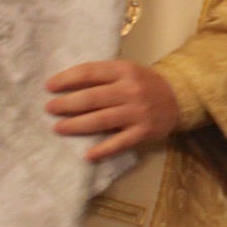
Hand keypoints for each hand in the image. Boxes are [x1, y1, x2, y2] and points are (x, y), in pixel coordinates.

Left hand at [46, 60, 179, 161]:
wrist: (177, 97)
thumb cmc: (144, 83)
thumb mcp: (126, 71)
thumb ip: (102, 77)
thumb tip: (67, 87)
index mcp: (124, 70)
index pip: (90, 72)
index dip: (67, 79)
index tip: (49, 87)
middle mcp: (130, 90)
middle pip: (92, 98)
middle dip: (66, 104)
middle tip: (49, 109)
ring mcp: (137, 112)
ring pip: (101, 120)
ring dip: (76, 125)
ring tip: (58, 128)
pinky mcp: (143, 132)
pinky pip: (119, 143)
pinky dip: (103, 150)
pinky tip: (88, 155)